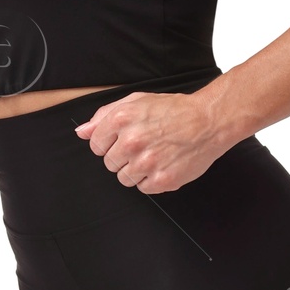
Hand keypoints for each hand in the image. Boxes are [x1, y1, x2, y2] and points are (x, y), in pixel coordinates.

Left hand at [74, 89, 234, 192]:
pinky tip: (164, 163)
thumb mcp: (136, 102)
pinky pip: (143, 188)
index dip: (110, 143)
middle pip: (109, 164)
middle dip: (124, 157)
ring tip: (155, 155)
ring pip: (124, 178)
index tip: (126, 139)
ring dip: (137, 170)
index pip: (96, 145)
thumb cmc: (174, 110)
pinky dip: (152, 179)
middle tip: (146, 145)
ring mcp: (146, 162)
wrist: (209, 122)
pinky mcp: (161, 180)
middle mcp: (131, 141)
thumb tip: (81, 132)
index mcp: (121, 119)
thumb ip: (104, 116)